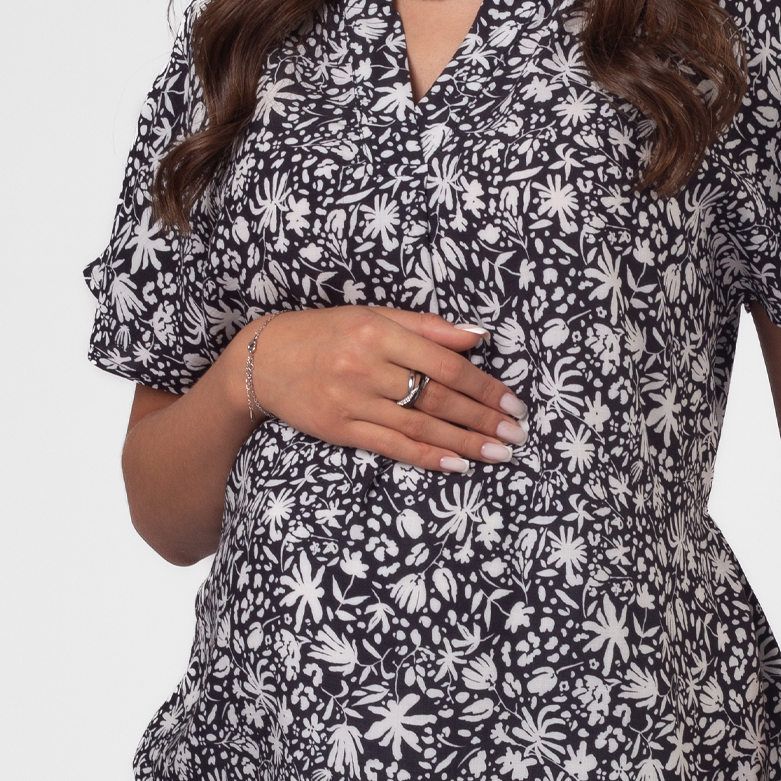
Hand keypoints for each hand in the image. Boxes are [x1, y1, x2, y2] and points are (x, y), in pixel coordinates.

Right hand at [240, 306, 527, 472]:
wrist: (262, 360)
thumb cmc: (325, 332)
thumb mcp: (372, 316)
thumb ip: (427, 326)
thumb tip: (478, 336)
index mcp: (378, 332)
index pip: (444, 363)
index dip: (483, 385)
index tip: (512, 401)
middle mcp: (366, 366)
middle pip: (437, 398)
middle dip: (483, 417)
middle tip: (517, 432)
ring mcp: (352, 401)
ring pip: (420, 426)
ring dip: (465, 442)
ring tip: (499, 452)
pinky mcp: (340, 429)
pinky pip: (392, 446)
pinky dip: (427, 456)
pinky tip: (457, 464)